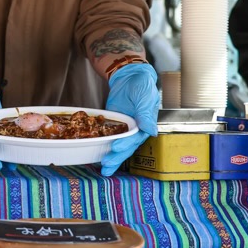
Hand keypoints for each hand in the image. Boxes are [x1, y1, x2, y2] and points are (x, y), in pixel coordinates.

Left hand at [100, 62, 159, 176]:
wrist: (129, 78)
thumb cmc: (141, 86)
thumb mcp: (144, 97)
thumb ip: (146, 114)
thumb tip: (151, 131)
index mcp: (145, 126)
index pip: (135, 139)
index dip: (125, 144)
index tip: (116, 147)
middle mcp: (135, 131)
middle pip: (126, 148)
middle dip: (116, 157)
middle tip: (106, 164)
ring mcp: (123, 129)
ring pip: (117, 146)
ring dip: (111, 158)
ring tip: (104, 169)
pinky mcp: (113, 126)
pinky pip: (108, 137)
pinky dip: (102, 146)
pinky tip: (96, 156)